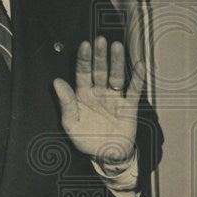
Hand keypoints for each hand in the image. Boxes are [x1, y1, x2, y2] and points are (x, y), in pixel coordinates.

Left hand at [54, 37, 145, 163]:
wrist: (108, 156)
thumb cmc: (87, 140)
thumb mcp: (72, 125)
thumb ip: (66, 104)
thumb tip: (57, 83)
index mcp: (83, 96)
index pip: (82, 73)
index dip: (83, 60)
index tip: (85, 45)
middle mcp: (99, 93)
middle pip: (99, 70)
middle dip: (99, 55)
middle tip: (100, 40)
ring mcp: (114, 98)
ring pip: (115, 76)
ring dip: (116, 62)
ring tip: (117, 47)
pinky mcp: (128, 106)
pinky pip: (133, 91)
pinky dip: (137, 79)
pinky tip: (139, 66)